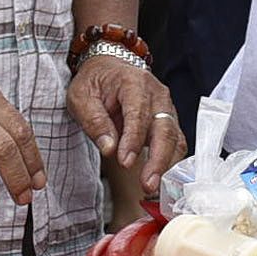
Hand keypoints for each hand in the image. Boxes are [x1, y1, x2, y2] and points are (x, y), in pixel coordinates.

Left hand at [71, 50, 186, 182]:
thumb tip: (109, 148)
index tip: (124, 162)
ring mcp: (166, 108)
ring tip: (152, 187)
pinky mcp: (168, 121)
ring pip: (174, 138)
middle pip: (165, 129)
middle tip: (147, 184)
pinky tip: (160, 180)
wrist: (109, 68)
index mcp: (134, 82)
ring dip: (166, 165)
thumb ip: (95, 121)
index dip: (133, 140)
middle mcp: (157, 94)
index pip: (138, 114)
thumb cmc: (95, 82)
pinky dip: (170, 162)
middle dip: (158, 159)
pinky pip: (175, 143)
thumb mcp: (81, 97)